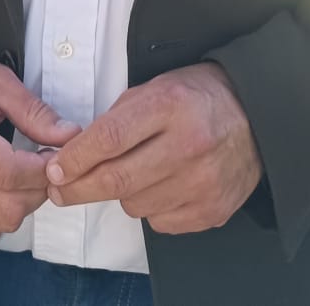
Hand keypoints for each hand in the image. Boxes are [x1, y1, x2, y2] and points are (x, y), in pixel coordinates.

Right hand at [0, 44, 79, 244]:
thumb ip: (33, 111)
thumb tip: (68, 136)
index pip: (11, 174)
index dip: (44, 169)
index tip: (56, 153)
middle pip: (8, 208)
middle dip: (38, 188)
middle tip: (43, 162)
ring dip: (21, 203)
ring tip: (22, 173)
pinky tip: (2, 185)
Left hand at [45, 63, 261, 234]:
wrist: (255, 116)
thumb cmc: (195, 98)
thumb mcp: (154, 89)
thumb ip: (116, 120)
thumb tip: (73, 158)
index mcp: (171, 105)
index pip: (110, 138)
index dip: (76, 158)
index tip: (54, 170)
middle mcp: (190, 144)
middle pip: (117, 179)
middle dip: (79, 188)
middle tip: (61, 190)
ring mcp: (204, 181)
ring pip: (134, 205)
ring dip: (123, 194)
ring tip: (137, 171)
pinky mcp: (213, 209)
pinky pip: (159, 221)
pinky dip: (151, 207)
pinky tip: (163, 185)